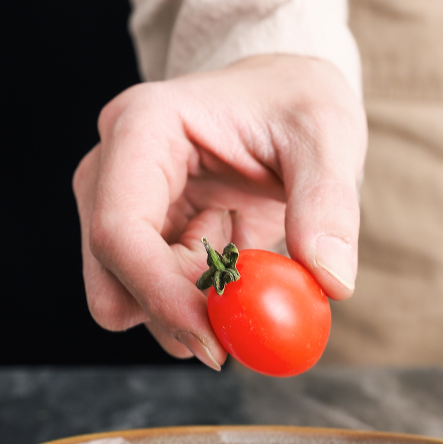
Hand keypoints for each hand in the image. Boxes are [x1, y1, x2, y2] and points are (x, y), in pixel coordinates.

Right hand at [72, 54, 366, 368]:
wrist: (281, 100)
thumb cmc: (296, 101)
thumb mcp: (326, 135)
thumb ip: (327, 203)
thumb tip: (330, 282)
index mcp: (143, 128)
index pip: (119, 230)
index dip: (161, 296)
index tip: (218, 343)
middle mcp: (112, 169)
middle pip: (112, 275)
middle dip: (176, 313)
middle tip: (245, 309)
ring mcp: (118, 207)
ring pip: (127, 298)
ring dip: (191, 305)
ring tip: (241, 248)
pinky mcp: (140, 238)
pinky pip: (155, 298)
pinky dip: (199, 302)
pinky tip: (231, 256)